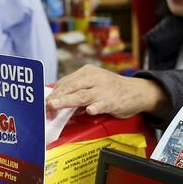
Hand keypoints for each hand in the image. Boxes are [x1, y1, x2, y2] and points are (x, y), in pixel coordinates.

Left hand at [46, 65, 169, 118]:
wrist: (138, 91)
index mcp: (86, 72)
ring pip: (82, 95)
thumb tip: (56, 103)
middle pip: (70, 87)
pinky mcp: (113, 100)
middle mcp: (94, 78)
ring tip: (55, 105)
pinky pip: (102, 104)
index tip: (44, 105)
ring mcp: (103, 89)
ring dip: (67, 100)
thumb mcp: (93, 86)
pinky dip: (95, 107)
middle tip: (45, 106)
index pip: (65, 82)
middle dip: (56, 98)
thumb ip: (76, 93)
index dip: (53, 94)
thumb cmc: (111, 90)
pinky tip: (90, 111)